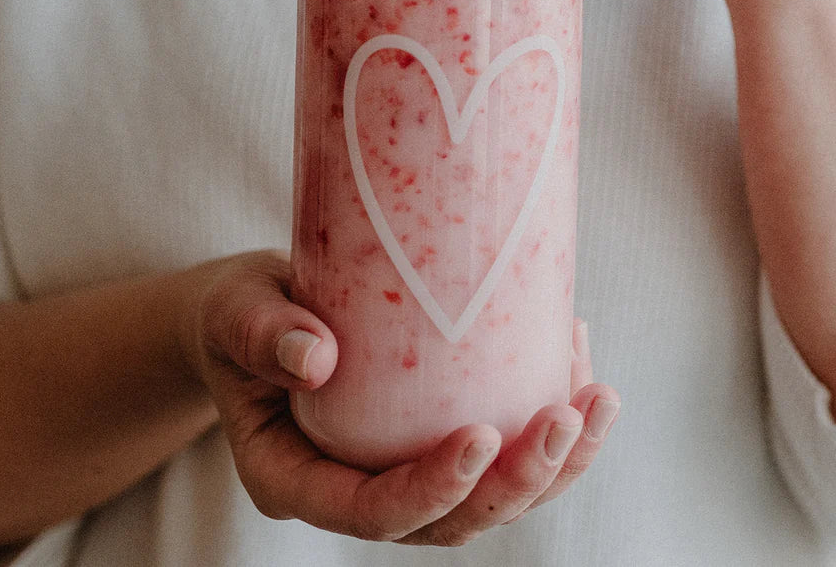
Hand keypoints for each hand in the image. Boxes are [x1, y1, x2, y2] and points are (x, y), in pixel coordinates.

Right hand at [191, 250, 618, 545]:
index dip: (431, 491)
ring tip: (600, 400)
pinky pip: (500, 444)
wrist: (260, 314)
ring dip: (555, 462)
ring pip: (490, 495)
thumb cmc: (242, 316)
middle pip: (450, 521)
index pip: (370, 513)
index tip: (481, 438)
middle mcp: (359, 488)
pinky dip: (545, 407)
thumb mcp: (235, 314)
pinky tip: (575, 352)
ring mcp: (403, 466)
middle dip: (518, 482)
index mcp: (299, 479)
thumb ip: (262, 334)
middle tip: (566, 418)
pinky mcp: (434, 431)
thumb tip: (314, 356)